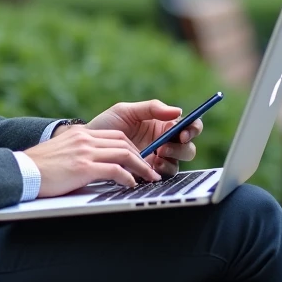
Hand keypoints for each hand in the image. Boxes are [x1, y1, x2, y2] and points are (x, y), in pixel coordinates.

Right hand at [23, 126, 160, 197]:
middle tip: (151, 170)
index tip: (140, 159)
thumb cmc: (40, 168)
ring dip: (141, 167)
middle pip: (123, 142)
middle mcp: (85, 139)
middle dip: (141, 157)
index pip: (115, 136)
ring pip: (124, 154)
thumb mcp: (62, 153)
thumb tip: (93, 167)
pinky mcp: (83, 166)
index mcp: (81, 134)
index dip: (131, 148)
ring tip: (150, 178)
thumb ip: (79, 154)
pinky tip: (132, 184)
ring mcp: (85, 151)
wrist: (22, 172)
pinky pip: (115, 170)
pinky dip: (128, 177)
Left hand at [86, 100, 202, 179]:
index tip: (183, 132)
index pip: (187, 125)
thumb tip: (178, 110)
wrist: (88, 146)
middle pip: (188, 145)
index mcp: (162, 124)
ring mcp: (158, 158)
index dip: (192, 128)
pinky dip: (163, 170)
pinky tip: (151, 167)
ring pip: (180, 161)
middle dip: (182, 147)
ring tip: (157, 156)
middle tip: (166, 146)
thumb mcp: (126, 111)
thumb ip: (152, 108)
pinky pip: (166, 173)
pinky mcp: (150, 173)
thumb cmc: (106, 125)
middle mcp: (164, 141)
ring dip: (173, 158)